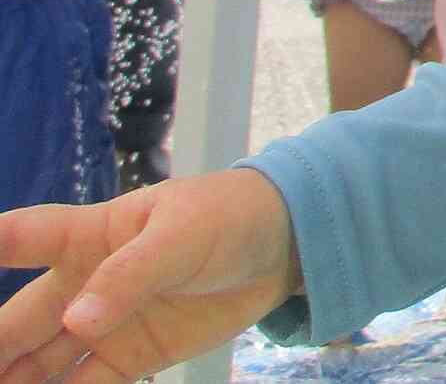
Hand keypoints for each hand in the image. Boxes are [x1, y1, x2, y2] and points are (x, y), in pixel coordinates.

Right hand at [0, 171, 299, 383]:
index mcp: (90, 236)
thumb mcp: (181, 235)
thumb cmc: (226, 218)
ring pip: (40, 362)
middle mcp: (82, 284)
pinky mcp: (127, 358)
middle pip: (20, 321)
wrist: (280, 247)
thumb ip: (130, 274)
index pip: (24, 237)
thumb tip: (76, 322)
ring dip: (16, 381)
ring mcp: (101, 325)